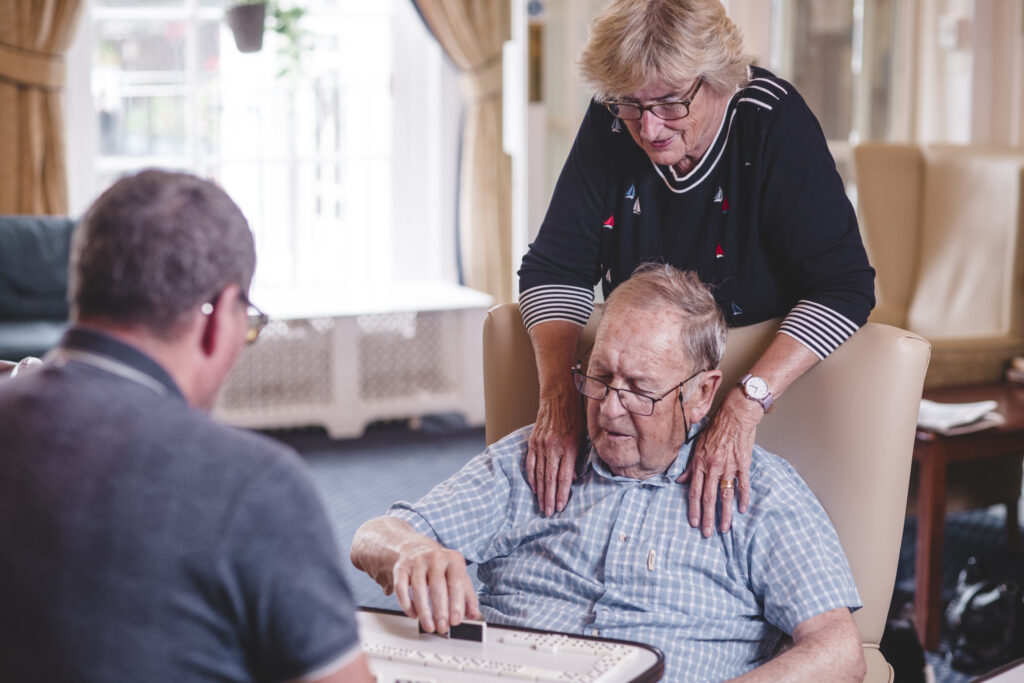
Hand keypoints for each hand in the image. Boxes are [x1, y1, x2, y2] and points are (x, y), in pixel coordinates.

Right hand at [390, 538, 480, 634]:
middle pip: (437, 587)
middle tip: (442, 627)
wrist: (417, 548)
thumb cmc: (441, 566)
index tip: (455, 621)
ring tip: (429, 626)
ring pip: (418, 588)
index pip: (456, 582)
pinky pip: (401, 588)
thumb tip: (473, 614)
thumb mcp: (458, 575)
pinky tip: (414, 614)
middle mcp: (435, 558)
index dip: (456, 603)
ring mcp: (417, 562)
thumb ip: (467, 595)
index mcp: (453, 559)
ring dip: (424, 611)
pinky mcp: (401, 568)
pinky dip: (407, 604)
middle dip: (440, 611)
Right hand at [527, 390, 584, 515]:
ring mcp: (541, 445)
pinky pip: (530, 463)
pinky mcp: (533, 442)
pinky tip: (534, 488)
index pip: (564, 477)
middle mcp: (554, 448)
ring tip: (541, 505)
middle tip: (548, 513)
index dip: (562, 494)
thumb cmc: (574, 418)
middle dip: (550, 498)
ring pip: (539, 474)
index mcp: (569, 448)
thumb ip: (578, 459)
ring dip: (541, 492)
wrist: (558, 398)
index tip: (560, 507)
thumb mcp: (583, 437)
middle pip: (550, 479)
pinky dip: (531, 477)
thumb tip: (572, 479)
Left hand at [678, 388, 759, 535]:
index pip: (694, 491)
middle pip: (708, 497)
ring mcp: (728, 466)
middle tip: (707, 534)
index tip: (693, 522)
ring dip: (725, 513)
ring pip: (725, 495)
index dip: (693, 508)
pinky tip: (742, 509)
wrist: (735, 415)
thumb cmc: (716, 428)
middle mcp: (713, 466)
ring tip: (725, 528)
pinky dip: (743, 497)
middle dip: (707, 518)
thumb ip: (689, 465)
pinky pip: (743, 484)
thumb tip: (680, 480)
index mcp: (700, 463)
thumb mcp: (697, 445)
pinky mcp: (743, 464)